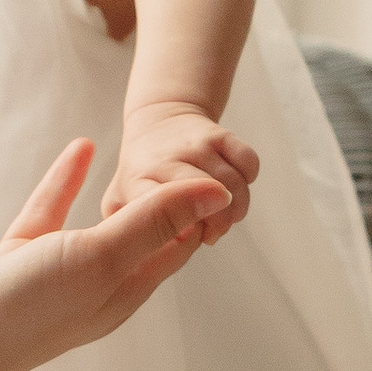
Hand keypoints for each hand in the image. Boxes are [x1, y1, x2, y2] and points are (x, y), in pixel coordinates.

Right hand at [0, 140, 226, 370]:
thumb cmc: (26, 311)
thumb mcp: (101, 259)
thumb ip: (154, 223)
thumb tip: (215, 194)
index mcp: (125, 293)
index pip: (176, 247)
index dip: (198, 210)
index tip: (216, 169)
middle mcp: (95, 288)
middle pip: (142, 236)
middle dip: (165, 198)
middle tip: (186, 152)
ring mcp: (54, 275)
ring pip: (96, 224)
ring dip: (118, 189)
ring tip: (138, 150)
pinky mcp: (15, 262)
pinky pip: (49, 215)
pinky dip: (65, 184)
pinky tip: (79, 149)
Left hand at [104, 99, 256, 230]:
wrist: (159, 123)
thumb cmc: (142, 172)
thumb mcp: (122, 201)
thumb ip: (133, 230)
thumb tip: (165, 247)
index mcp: (138, 181)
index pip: (156, 203)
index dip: (176, 220)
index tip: (188, 235)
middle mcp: (167, 160)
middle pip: (206, 195)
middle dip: (218, 223)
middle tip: (212, 234)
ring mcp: (196, 145)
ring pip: (232, 184)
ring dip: (236, 209)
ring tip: (224, 216)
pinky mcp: (221, 135)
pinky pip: (248, 163)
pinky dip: (248, 180)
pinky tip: (233, 188)